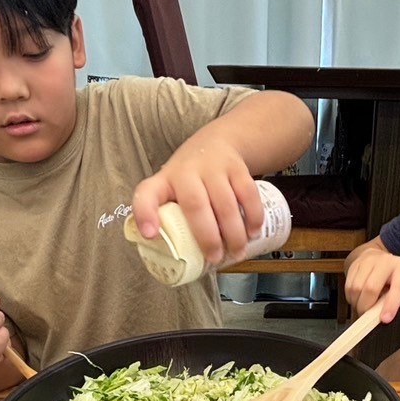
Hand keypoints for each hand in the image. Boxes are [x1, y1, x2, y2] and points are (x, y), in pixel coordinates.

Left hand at [132, 136, 262, 264]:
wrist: (217, 142)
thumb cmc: (189, 179)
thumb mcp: (171, 190)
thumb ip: (168, 217)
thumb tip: (173, 257)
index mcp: (163, 182)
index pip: (147, 194)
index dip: (146, 214)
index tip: (150, 235)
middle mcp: (186, 172)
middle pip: (196, 205)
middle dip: (207, 237)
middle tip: (215, 258)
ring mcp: (214, 167)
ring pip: (225, 203)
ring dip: (234, 233)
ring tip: (237, 253)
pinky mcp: (237, 167)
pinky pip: (248, 193)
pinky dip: (253, 216)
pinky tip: (254, 232)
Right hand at [345, 248, 399, 323]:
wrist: (377, 258)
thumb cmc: (393, 275)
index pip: (397, 287)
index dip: (391, 305)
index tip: (385, 319)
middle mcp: (384, 261)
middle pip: (370, 288)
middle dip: (368, 308)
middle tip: (369, 317)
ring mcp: (367, 262)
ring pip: (356, 289)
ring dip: (358, 304)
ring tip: (365, 307)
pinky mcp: (353, 266)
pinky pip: (348, 288)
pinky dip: (351, 299)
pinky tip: (359, 299)